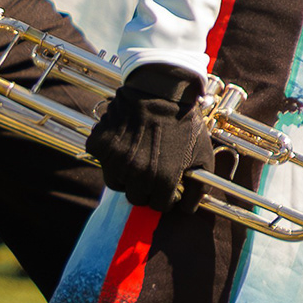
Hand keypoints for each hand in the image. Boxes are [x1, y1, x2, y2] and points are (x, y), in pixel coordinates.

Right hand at [88, 61, 213, 209]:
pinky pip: (100, 161)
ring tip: (136, 160)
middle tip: (151, 173)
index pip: (158, 206)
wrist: (160, 92)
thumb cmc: (185, 125)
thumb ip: (199, 189)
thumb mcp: (204, 158)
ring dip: (125, 176)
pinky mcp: (99, 145)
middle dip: (145, 189)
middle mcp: (136, 174)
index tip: (167, 185)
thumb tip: (187, 209)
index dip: (165, 196)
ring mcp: (114, 160)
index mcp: (162, 181)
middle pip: (135, 198)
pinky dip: (109, 156)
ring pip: (115, 183)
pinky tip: (122, 144)